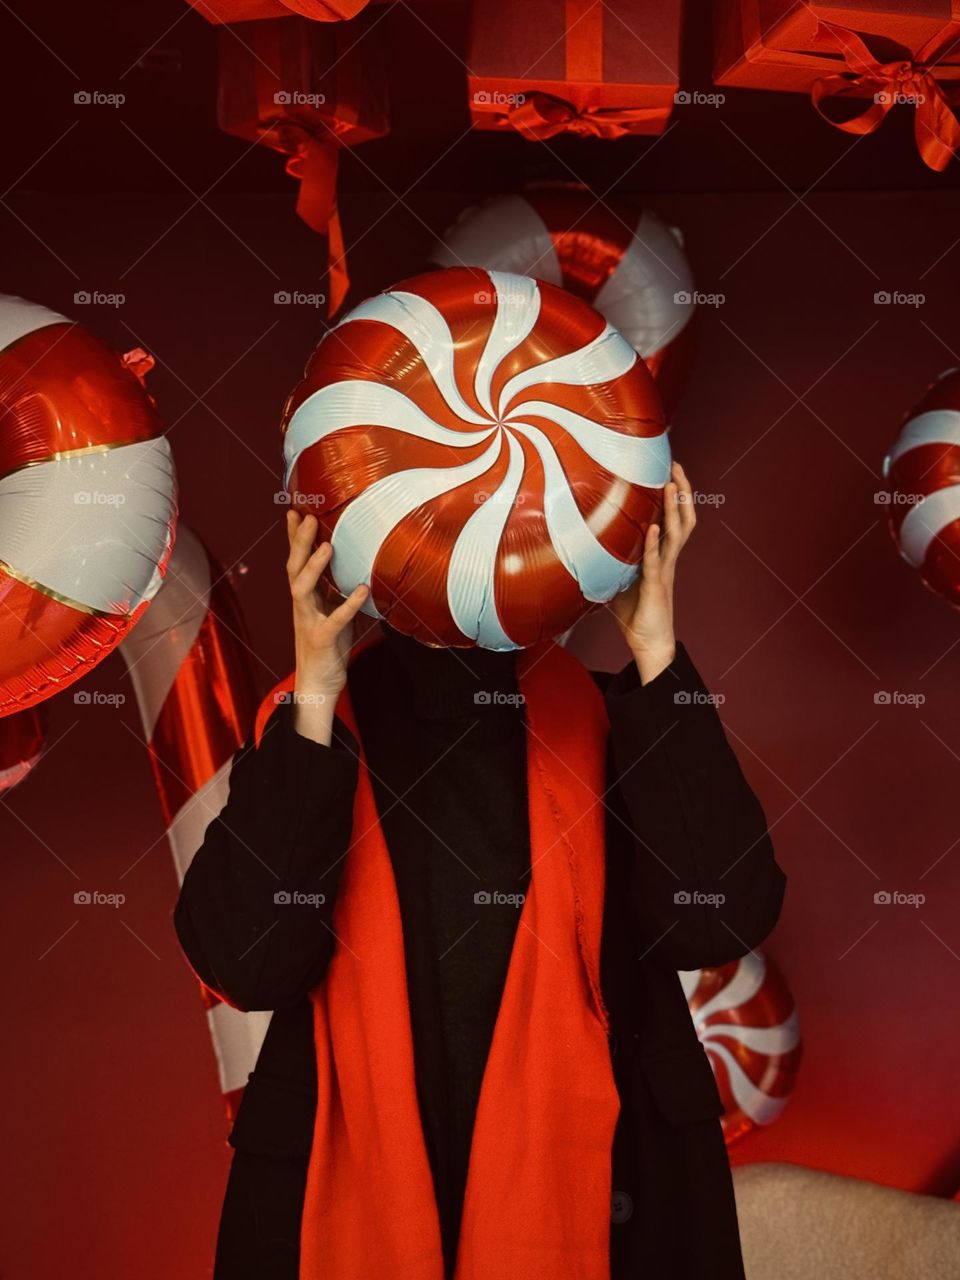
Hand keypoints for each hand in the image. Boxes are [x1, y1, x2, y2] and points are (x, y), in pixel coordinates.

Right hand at [286, 511, 368, 742]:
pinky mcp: (322, 640)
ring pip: (302, 589)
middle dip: (298, 542)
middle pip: (294, 568)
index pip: (296, 561)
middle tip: (306, 516)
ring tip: (327, 546)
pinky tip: (362, 589)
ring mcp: (308, 622)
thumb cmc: (327, 647)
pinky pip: (335, 620)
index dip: (293, 537)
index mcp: (304, 597)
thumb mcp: (332, 613)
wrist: (318, 685)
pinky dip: (349, 604)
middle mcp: (301, 606)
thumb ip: (336, 592)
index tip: (294, 510)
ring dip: (314, 567)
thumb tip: (355, 568)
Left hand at [610, 461, 695, 684]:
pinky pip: (657, 561)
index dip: (674, 496)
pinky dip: (656, 544)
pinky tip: (655, 528)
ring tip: (670, 485)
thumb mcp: (619, 579)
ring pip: (677, 534)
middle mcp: (668, 559)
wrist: (648, 644)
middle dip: (682, 490)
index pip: (673, 519)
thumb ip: (612, 559)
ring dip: (674, 508)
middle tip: (674, 465)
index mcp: (662, 556)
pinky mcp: (657, 586)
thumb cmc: (635, 614)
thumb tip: (585, 542)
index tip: (667, 470)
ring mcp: (665, 571)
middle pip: (683, 518)